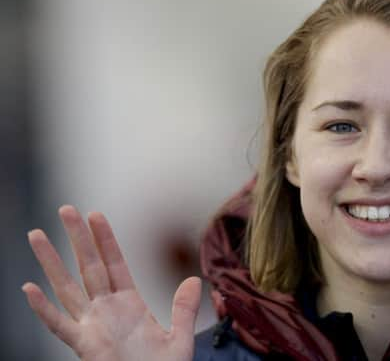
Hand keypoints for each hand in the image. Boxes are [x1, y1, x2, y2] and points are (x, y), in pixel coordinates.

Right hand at [23, 205, 200, 360]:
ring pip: (67, 288)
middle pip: (88, 266)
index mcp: (130, 305)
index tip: (96, 215)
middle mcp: (107, 310)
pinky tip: (29, 289)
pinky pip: (59, 325)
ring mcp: (92, 326)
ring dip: (52, 263)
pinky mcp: (84, 346)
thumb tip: (194, 280)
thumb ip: (184, 309)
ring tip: (36, 236)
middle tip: (65, 209)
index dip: (105, 239)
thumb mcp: (179, 339)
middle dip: (77, 238)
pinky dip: (43, 309)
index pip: (115, 263)